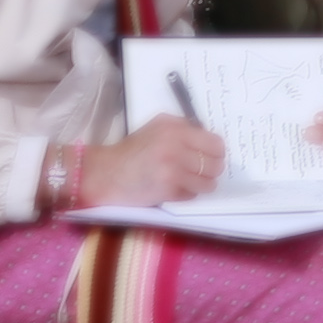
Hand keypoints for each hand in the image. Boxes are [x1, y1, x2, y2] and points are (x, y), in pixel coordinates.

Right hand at [79, 117, 224, 209]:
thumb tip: (209, 138)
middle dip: (210, 170)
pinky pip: (192, 195)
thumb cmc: (132, 150)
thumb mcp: (157, 127)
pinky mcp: (167, 190)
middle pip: (215, 165)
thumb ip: (183, 128)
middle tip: (201, 172)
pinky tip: (173, 189)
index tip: (210, 157)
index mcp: (175, 129)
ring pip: (207, 183)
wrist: (106, 173)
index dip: (216, 153)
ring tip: (188, 182)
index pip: (216, 143)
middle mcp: (176, 148)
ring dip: (201, 185)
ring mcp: (172, 170)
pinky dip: (186, 194)